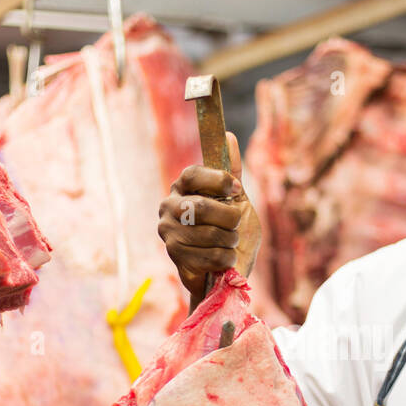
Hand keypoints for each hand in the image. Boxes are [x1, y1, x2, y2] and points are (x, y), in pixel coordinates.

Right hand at [157, 131, 262, 303]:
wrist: (228, 269)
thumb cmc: (230, 232)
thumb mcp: (237, 200)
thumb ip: (232, 172)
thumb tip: (229, 136)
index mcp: (182, 187)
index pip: (193, 174)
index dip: (218, 180)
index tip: (236, 189)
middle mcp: (169, 207)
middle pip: (202, 207)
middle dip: (229, 218)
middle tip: (235, 225)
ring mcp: (169, 232)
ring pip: (210, 234)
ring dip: (230, 240)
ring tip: (229, 243)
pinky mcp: (175, 256)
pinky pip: (210, 255)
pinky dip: (226, 258)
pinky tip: (224, 259)